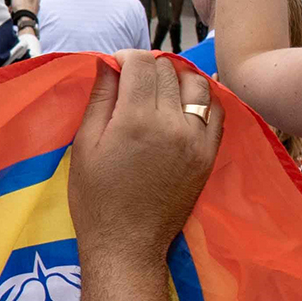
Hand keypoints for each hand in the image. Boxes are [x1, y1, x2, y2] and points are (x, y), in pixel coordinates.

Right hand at [69, 51, 222, 270]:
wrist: (127, 244)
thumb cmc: (95, 198)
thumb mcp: (85, 145)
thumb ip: (100, 99)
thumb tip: (108, 63)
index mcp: (136, 119)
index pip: (141, 63)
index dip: (125, 57)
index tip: (115, 67)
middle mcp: (172, 123)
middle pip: (167, 70)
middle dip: (147, 67)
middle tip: (132, 82)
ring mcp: (197, 140)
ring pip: (196, 84)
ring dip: (177, 78)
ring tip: (160, 91)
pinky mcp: (209, 155)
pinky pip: (216, 112)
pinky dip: (202, 100)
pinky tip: (185, 106)